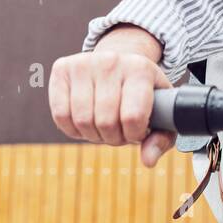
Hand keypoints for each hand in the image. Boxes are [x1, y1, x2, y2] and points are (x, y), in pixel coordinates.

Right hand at [49, 47, 175, 167]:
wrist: (120, 61)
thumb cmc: (142, 92)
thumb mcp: (162, 111)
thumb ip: (161, 138)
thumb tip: (148, 160)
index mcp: (141, 69)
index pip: (132, 117)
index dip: (134, 135)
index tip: (137, 131)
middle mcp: (112, 61)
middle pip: (105, 122)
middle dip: (113, 137)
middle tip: (119, 131)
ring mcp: (84, 63)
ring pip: (82, 120)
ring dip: (93, 135)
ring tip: (104, 126)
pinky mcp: (62, 69)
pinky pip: (60, 115)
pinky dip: (73, 129)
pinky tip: (86, 122)